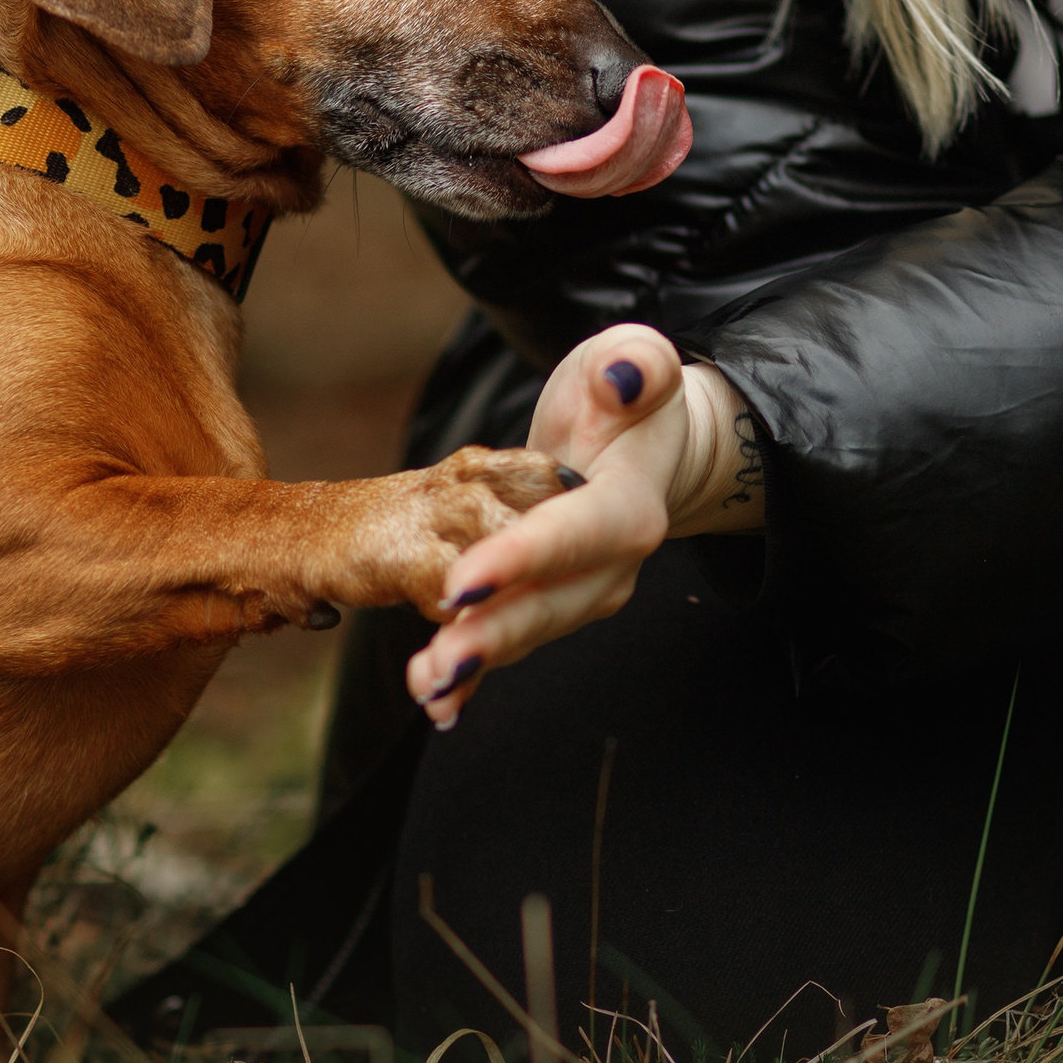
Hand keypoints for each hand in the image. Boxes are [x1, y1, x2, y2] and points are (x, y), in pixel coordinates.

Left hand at [405, 324, 761, 724]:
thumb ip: (636, 366)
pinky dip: (473, 677)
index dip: (524, 557)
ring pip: (525, 633)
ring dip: (475, 663)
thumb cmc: (624, 399)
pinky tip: (436, 702)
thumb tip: (624, 377)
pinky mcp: (549, 606)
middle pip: (549, 603)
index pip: (577, 532)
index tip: (465, 578)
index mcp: (629, 505)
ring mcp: (579, 593)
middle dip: (492, 634)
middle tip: (439, 660)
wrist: (633, 447)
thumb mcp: (633, 361)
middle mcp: (610, 564)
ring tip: (426, 685)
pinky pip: (509, 642)